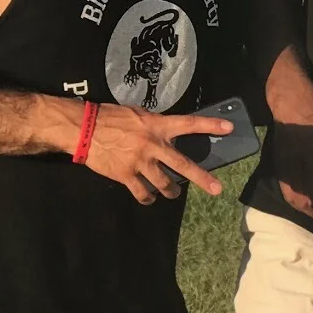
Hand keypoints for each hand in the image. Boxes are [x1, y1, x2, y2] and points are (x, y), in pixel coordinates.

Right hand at [83, 105, 233, 204]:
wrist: (83, 129)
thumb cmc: (110, 117)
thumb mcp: (137, 114)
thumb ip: (155, 125)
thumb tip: (170, 132)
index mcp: (157, 126)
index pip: (189, 123)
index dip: (210, 125)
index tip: (228, 128)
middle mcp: (152, 145)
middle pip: (183, 165)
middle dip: (202, 178)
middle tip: (217, 189)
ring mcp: (139, 162)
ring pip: (164, 184)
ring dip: (171, 191)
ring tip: (173, 193)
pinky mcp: (125, 175)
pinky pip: (142, 193)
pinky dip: (148, 198)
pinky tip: (150, 198)